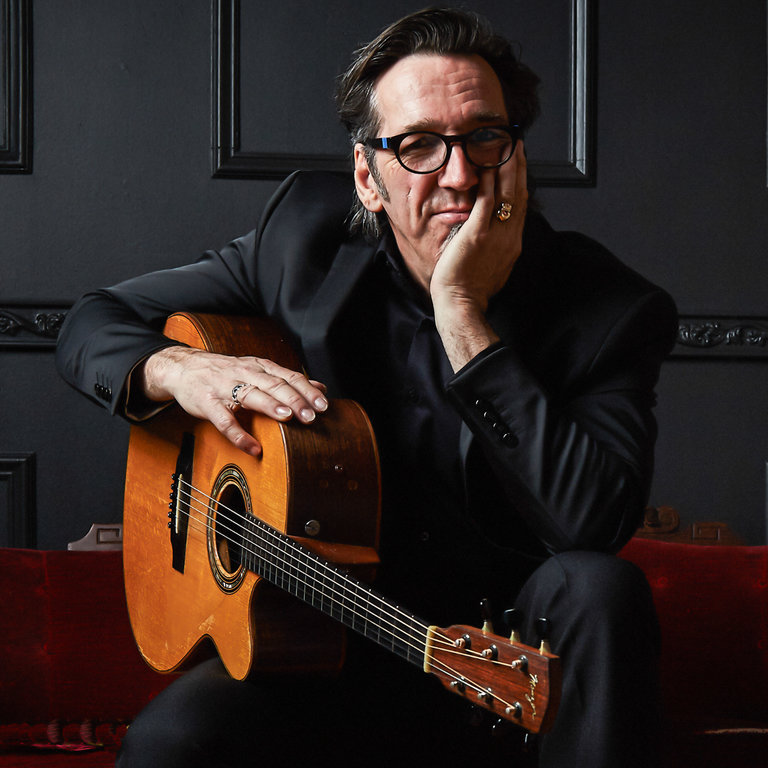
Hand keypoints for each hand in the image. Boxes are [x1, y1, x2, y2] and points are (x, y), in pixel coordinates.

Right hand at [140, 346, 327, 456]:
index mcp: (260, 366)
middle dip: (294, 400)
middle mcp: (245, 373)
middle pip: (274, 385)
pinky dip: (239, 435)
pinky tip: (253, 447)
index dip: (306, 390)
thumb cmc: (226, 372)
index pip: (288, 376)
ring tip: (288, 418)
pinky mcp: (208, 403)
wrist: (184, 367)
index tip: (323, 405)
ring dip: (271, 407)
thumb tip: (320, 386)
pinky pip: (224, 420)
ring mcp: (225, 387)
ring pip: (251, 396)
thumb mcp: (258, 369)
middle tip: (311, 415)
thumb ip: (287, 379)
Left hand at [430, 140, 527, 369]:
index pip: (520, 204)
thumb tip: (495, 233)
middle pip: (518, 193)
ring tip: (505, 146)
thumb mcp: (492, 264)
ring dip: (506, 167)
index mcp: (512, 243)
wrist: (462, 304)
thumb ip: (496, 245)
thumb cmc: (472, 290)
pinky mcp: (477, 235)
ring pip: (506, 194)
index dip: (521, 180)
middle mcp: (508, 236)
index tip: (519, 162)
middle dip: (518, 166)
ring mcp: (494, 235)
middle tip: (516, 144)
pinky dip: (487, 183)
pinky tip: (485, 167)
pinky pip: (485, 203)